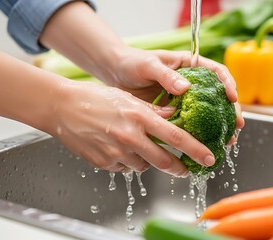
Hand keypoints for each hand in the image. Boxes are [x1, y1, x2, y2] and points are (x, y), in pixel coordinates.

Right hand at [49, 80, 216, 176]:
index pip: (177, 137)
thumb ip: (154, 111)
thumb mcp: (129, 99)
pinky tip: (118, 148)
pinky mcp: (104, 163)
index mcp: (140, 117)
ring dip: (148, 161)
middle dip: (180, 168)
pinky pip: (125, 168)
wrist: (62, 107)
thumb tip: (175, 117)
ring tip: (137, 146)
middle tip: (186, 170)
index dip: (197, 150)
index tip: (209, 158)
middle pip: (165, 161)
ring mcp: (116, 153)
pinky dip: (127, 162)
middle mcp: (130, 137)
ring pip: (144, 166)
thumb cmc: (96, 99)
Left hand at [103, 46, 244, 130]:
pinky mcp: (174, 113)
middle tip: (237, 125)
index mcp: (189, 65)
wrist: (114, 75)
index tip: (232, 98)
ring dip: (220, 126)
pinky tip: (206, 144)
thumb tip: (185, 87)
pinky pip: (190, 124)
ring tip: (228, 140)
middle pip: (218, 95)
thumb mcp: (148, 65)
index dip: (228, 84)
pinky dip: (199, 134)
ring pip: (208, 112)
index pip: (216, 72)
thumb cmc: (132, 63)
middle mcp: (191, 82)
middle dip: (231, 111)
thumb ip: (165, 75)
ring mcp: (184, 99)